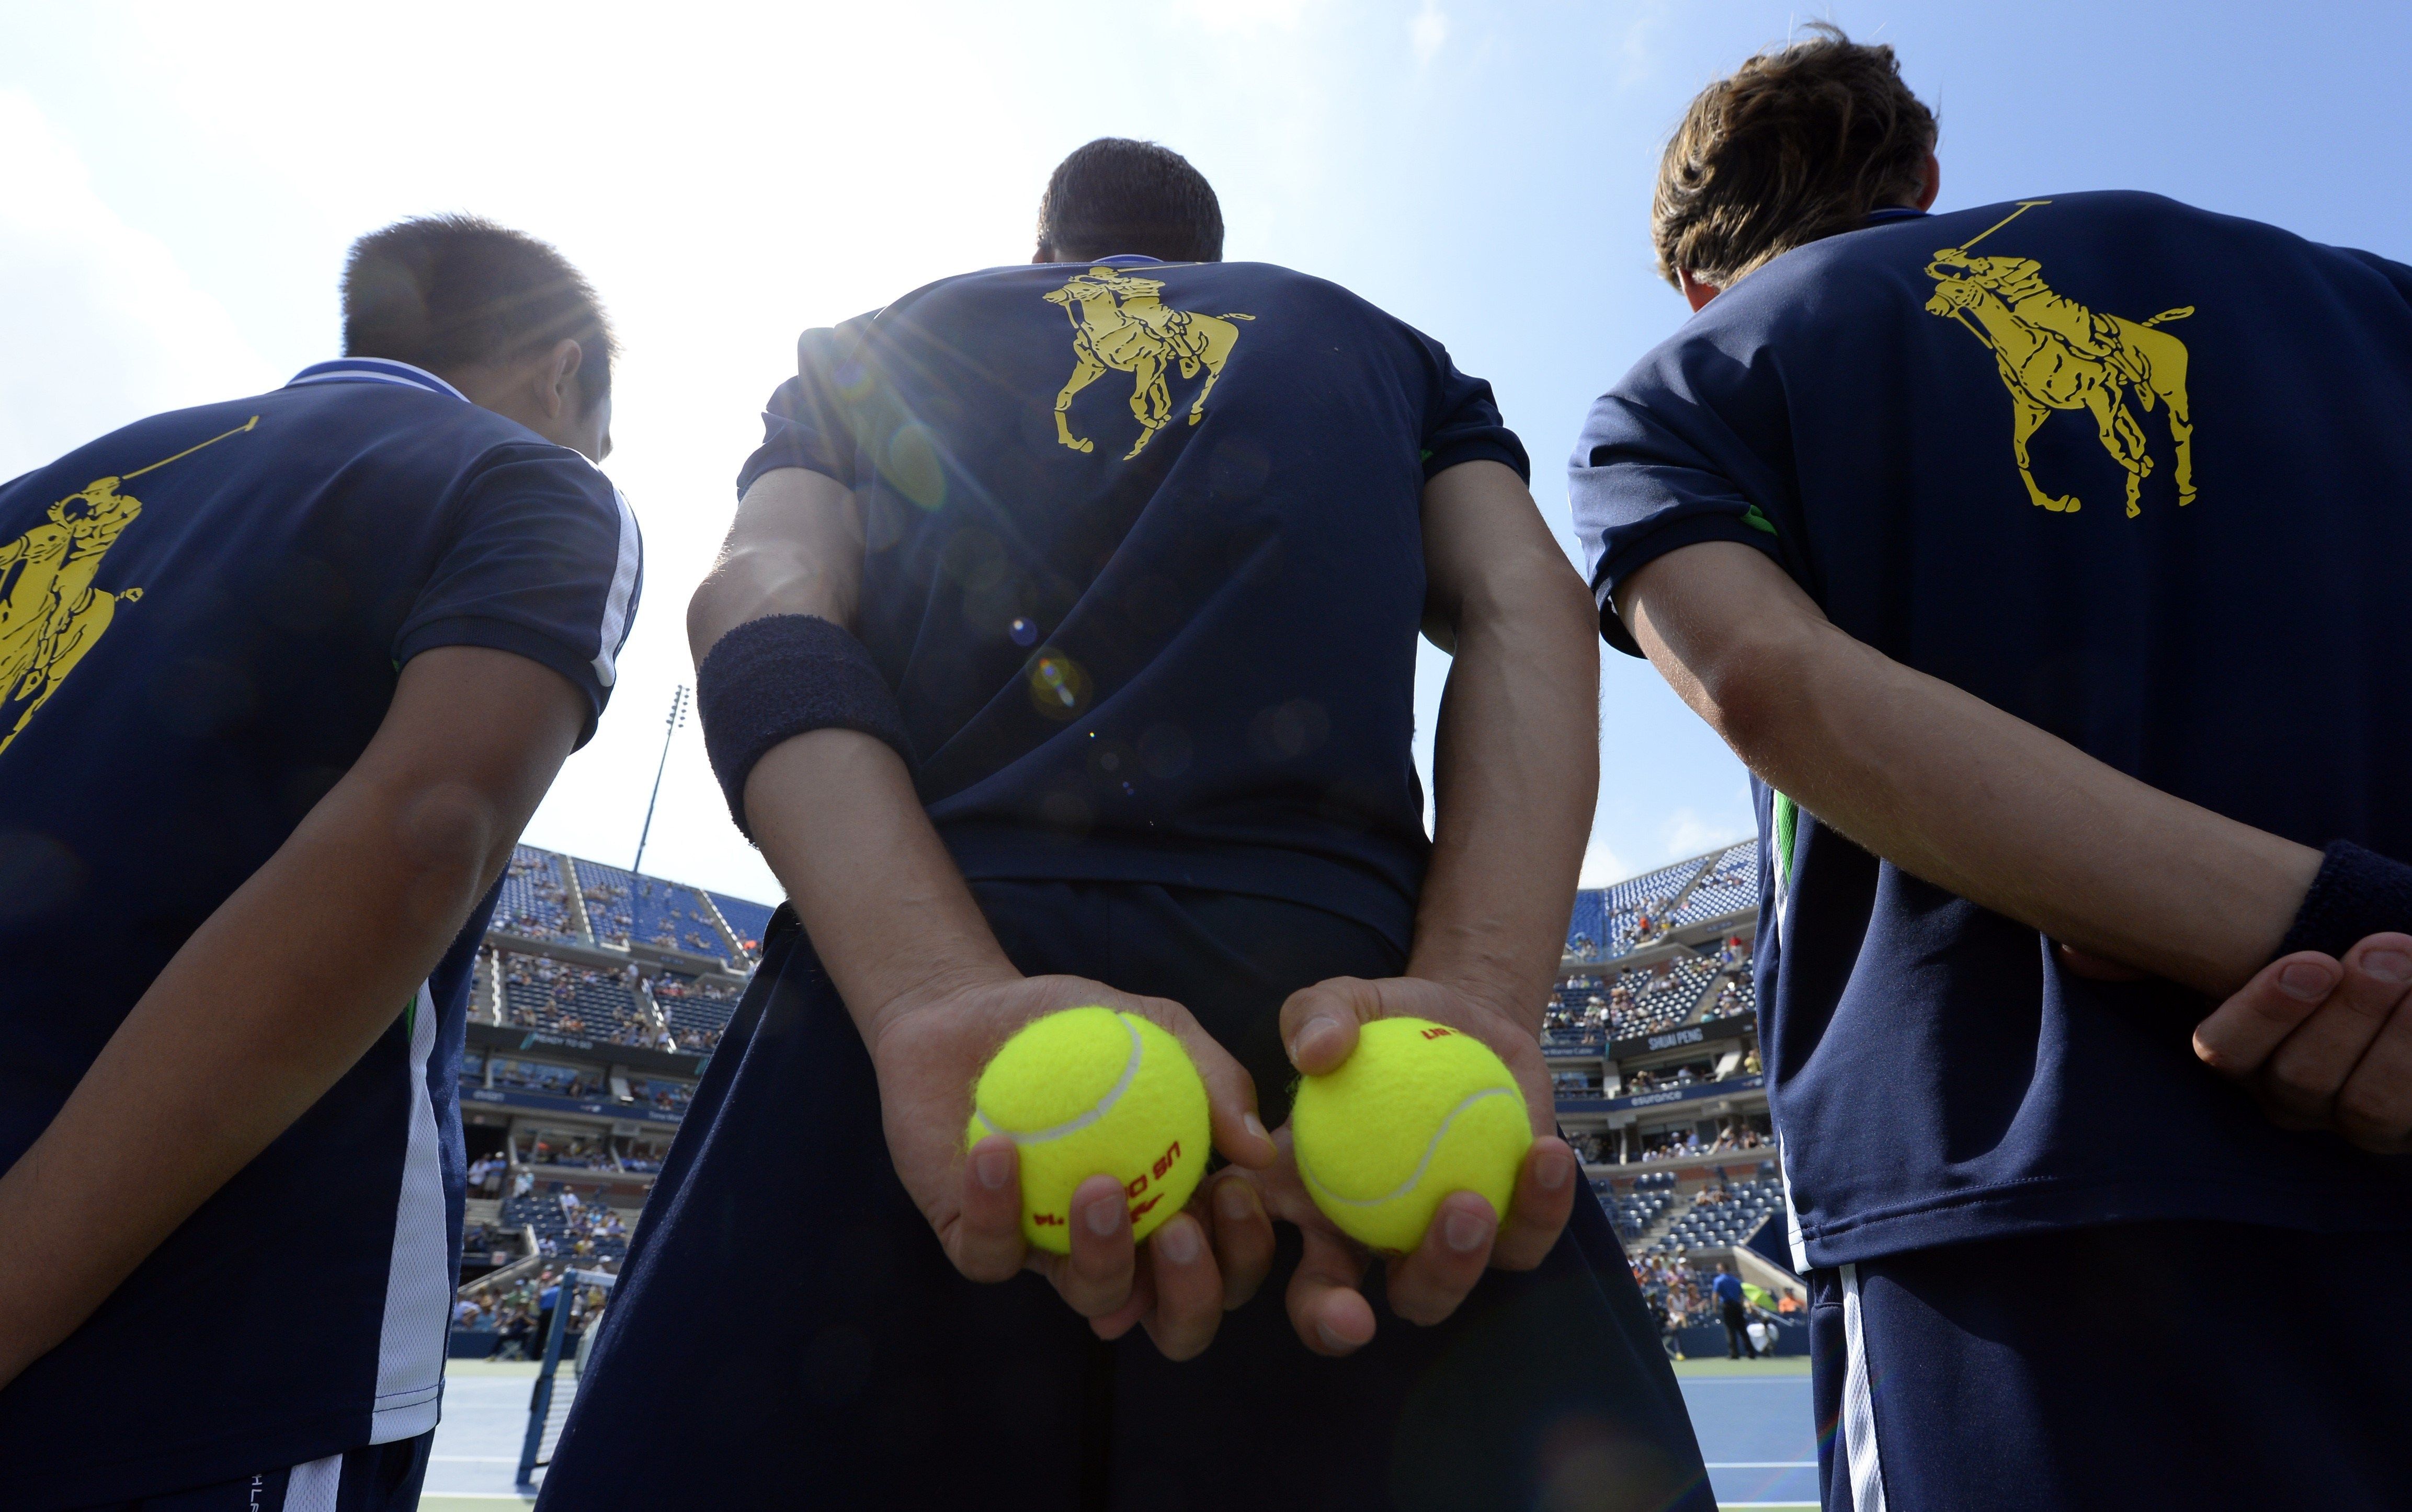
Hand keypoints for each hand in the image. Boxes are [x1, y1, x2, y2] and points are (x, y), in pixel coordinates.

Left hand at [866, 971, 1276, 1359]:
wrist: (969, 1011)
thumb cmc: (1076, 1023)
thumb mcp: (1156, 1028)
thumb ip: (1214, 1078)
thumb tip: (1260, 1151)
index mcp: (1177, 1204)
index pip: (1231, 1261)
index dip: (1244, 1248)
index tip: (1234, 1187)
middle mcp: (1123, 1244)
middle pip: (1178, 1321)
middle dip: (1193, 1296)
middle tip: (1180, 1229)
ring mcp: (1052, 1250)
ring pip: (1092, 1297)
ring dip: (1104, 1256)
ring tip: (1098, 1186)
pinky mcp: (979, 1243)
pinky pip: (993, 1255)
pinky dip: (996, 1209)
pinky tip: (997, 1151)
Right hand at [1234, 975, 1578, 1354]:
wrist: (1470, 1023)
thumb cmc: (1390, 1024)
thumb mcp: (1344, 1004)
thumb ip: (1316, 1015)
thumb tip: (1317, 1051)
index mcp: (1301, 1197)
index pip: (1249, 1247)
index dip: (1236, 1257)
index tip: (1251, 1215)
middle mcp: (1359, 1237)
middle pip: (1331, 1309)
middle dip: (1331, 1324)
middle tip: (1354, 1313)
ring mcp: (1431, 1245)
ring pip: (1432, 1293)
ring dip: (1448, 1265)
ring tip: (1469, 1203)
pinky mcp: (1506, 1233)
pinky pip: (1521, 1244)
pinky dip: (1536, 1208)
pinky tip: (1545, 1155)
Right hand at [2188, 934, 2411, 1153]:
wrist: (2392, 971)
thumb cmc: (2342, 949)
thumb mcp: (2300, 939)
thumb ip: (2276, 941)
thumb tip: (2159, 898)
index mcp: (2245, 1054)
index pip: (2225, 1049)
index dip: (2266, 1012)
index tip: (2316, 960)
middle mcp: (2289, 1099)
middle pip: (2300, 1076)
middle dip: (2351, 1012)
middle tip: (2387, 950)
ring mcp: (2353, 1123)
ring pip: (2366, 1107)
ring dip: (2401, 1038)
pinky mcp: (2409, 1131)